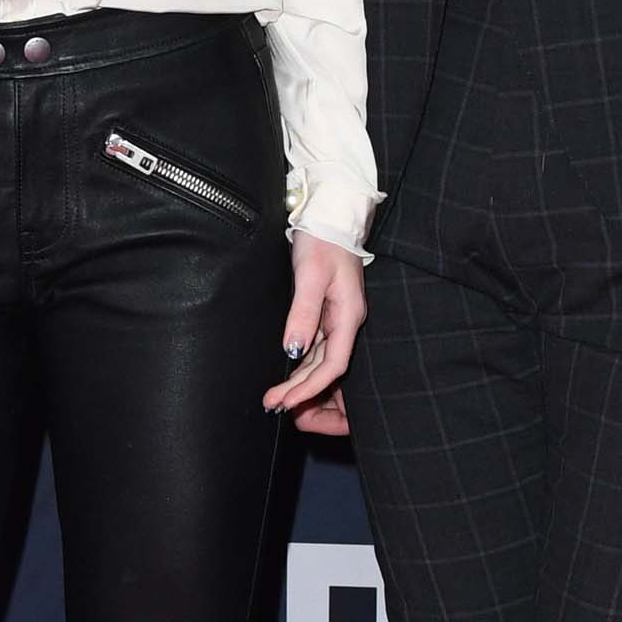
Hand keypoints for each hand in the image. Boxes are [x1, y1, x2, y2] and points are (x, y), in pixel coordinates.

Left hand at [263, 234, 366, 421]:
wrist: (329, 216)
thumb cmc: (322, 240)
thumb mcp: (311, 275)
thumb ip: (303, 313)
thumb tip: (293, 350)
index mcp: (349, 315)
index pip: (334, 364)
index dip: (311, 386)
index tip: (287, 400)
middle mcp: (346, 321)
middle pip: (326, 367)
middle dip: (301, 389)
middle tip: (273, 404)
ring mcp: (337, 317)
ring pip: (319, 359)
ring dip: (299, 379)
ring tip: (276, 396)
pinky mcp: (326, 312)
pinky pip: (315, 346)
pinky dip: (300, 362)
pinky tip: (287, 372)